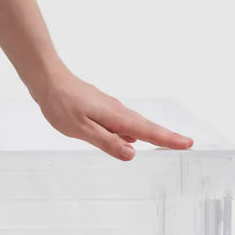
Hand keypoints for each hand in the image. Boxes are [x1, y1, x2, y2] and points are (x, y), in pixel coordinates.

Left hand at [30, 64, 192, 159]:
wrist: (49, 80)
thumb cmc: (61, 104)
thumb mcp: (82, 130)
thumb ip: (107, 142)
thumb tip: (131, 153)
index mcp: (115, 117)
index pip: (147, 132)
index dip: (167, 139)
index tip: (186, 144)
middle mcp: (117, 111)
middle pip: (145, 127)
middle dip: (165, 137)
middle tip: (185, 144)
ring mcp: (110, 108)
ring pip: (133, 125)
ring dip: (150, 134)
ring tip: (166, 143)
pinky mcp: (102, 108)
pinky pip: (121, 122)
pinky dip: (131, 131)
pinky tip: (129, 139)